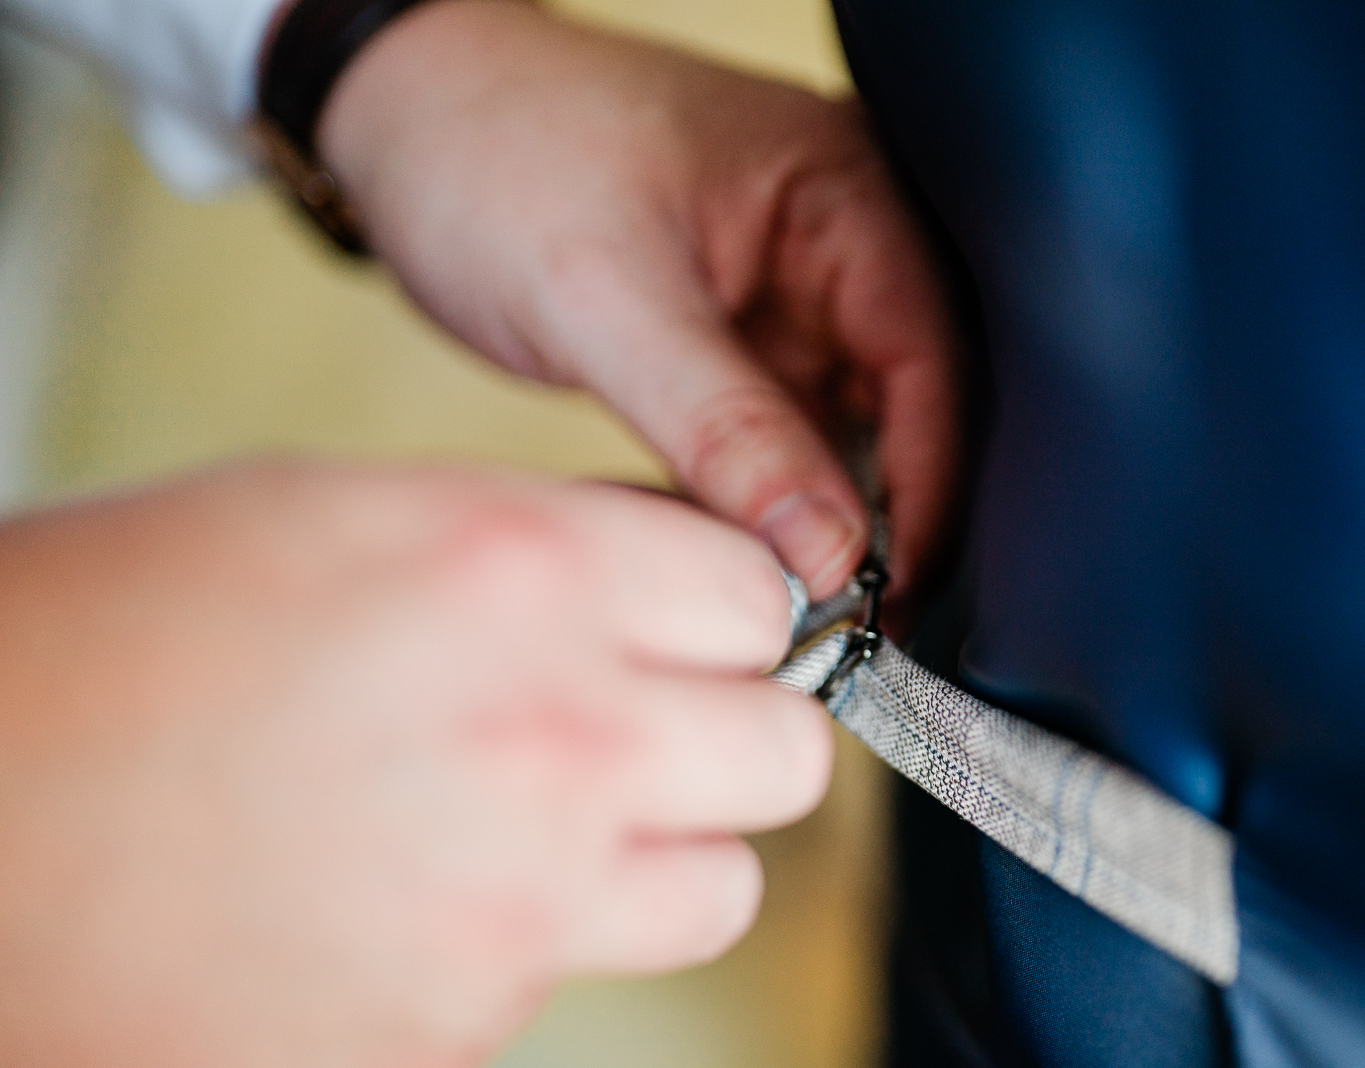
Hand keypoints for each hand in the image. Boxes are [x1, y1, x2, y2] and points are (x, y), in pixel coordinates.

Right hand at [0, 459, 828, 1067]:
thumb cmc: (100, 645)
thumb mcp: (334, 512)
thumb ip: (537, 546)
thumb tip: (667, 582)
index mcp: (518, 577)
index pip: (761, 596)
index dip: (726, 614)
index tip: (696, 631)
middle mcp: (550, 744)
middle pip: (787, 752)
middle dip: (731, 735)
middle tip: (654, 729)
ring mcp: (513, 908)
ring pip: (724, 887)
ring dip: (665, 854)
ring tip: (549, 825)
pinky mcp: (456, 1029)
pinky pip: (572, 979)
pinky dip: (520, 942)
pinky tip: (405, 896)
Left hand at [316, 0, 962, 613]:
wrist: (400, 119)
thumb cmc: (493, 151)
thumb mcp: (605, 299)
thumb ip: (725, 428)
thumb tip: (825, 552)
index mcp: (847, 190)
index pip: (932, 359)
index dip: (925, 488)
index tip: (888, 592)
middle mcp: (845, 241)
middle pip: (915, 406)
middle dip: (887, 518)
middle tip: (846, 620)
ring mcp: (800, 296)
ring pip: (855, 438)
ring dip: (826, 522)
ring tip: (787, 599)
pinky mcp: (752, 346)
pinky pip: (791, 444)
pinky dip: (772, 506)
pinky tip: (742, 558)